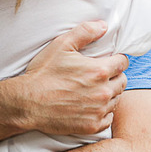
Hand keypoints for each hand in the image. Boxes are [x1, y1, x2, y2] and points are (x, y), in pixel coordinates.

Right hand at [10, 21, 128, 135]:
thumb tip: (104, 26)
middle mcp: (103, 91)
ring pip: (116, 100)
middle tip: (99, 76)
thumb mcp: (61, 45)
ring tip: (93, 91)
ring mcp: (98, 110)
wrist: (28, 103)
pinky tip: (91, 106)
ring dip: (109, 94)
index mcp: (99, 70)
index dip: (116, 60)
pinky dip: (103, 112)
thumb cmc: (43, 73)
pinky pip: (108, 118)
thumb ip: (85, 32)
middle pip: (123, 81)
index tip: (108, 61)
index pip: (123, 63)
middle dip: (114, 76)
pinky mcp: (92, 125)